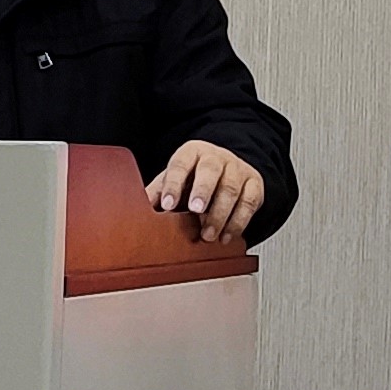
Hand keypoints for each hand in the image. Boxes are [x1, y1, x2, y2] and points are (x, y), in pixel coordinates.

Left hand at [152, 140, 267, 248]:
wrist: (229, 169)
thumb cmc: (197, 176)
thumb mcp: (175, 179)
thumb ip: (159, 192)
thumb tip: (136, 210)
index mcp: (192, 153)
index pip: (181, 164)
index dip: (174, 184)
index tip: (167, 204)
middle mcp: (216, 158)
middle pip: (211, 170)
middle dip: (203, 191)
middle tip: (195, 210)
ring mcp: (238, 170)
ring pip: (231, 189)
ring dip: (219, 215)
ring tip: (208, 234)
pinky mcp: (254, 185)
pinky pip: (249, 203)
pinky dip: (238, 222)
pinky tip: (226, 236)